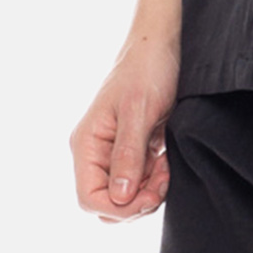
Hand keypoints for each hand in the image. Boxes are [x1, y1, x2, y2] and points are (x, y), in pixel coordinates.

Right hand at [70, 35, 179, 223]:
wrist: (162, 45)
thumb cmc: (147, 69)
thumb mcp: (139, 111)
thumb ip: (128, 154)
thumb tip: (119, 197)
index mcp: (86, 143)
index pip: (89, 198)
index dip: (119, 207)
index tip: (148, 197)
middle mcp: (95, 152)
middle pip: (107, 202)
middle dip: (136, 202)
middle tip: (161, 182)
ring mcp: (113, 152)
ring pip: (125, 195)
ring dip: (148, 190)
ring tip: (166, 167)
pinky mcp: (132, 149)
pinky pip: (139, 180)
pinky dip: (155, 179)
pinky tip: (166, 160)